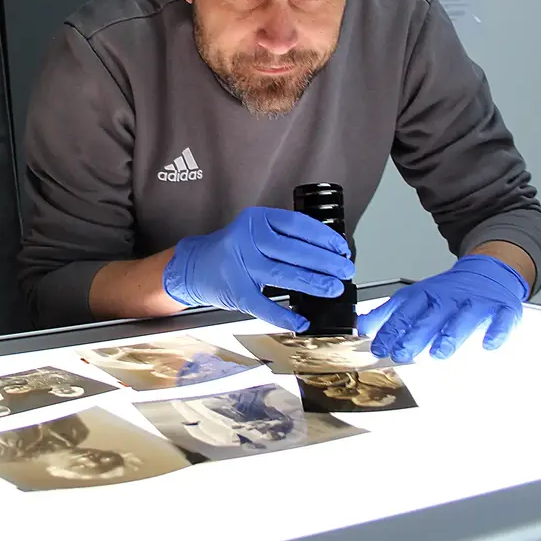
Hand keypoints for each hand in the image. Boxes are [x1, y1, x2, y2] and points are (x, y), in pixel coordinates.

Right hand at [162, 206, 354, 330]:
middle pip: (293, 250)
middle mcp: (246, 238)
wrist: (194, 265)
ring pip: (283, 274)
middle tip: (346, 271)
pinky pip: (263, 305)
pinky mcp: (233, 290)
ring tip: (333, 289)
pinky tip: (301, 321)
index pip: (297, 225)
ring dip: (313, 283)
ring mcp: (238, 264)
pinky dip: (284, 315)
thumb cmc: (233, 249)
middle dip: (325, 262)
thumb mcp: (255, 232)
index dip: (324, 237)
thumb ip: (284, 237)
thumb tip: (328, 255)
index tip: (342, 249)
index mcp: (256, 219)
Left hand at [357, 255, 528, 362]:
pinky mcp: (501, 309)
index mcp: (425, 295)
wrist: (487, 272)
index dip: (390, 329)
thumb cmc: (447, 293)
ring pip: (462, 318)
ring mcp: (475, 303)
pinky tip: (488, 345)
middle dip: (414, 335)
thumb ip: (389, 314)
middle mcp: (448, 298)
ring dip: (450, 335)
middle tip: (402, 353)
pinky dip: (496, 332)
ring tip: (438, 354)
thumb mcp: (414, 298)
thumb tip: (362, 327)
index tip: (379, 347)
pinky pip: (500, 321)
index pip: (404, 312)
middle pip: (430, 316)